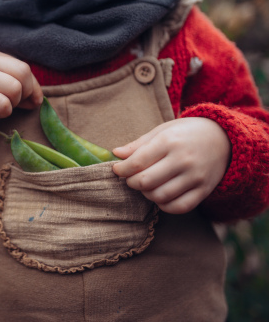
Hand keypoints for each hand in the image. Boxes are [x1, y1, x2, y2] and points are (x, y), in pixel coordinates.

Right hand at [0, 48, 43, 122]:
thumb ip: (11, 82)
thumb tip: (38, 99)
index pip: (24, 68)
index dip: (34, 87)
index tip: (34, 101)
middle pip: (23, 74)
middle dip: (26, 94)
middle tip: (16, 105)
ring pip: (15, 89)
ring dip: (14, 104)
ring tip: (3, 109)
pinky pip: (2, 103)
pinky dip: (5, 112)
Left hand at [112, 118, 230, 213]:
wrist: (224, 138)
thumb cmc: (185, 133)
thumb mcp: (161, 131)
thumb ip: (138, 144)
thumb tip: (116, 153)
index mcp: (169, 141)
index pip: (137, 162)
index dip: (121, 170)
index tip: (117, 170)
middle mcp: (183, 160)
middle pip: (146, 182)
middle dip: (131, 183)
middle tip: (131, 179)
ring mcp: (196, 176)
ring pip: (160, 196)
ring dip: (147, 194)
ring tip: (146, 186)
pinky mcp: (204, 190)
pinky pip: (179, 207)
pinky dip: (165, 206)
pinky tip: (161, 196)